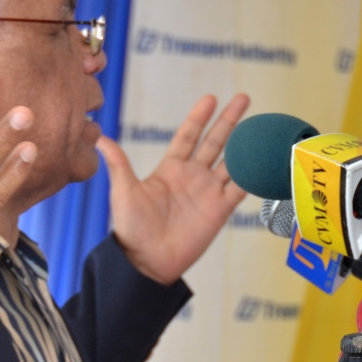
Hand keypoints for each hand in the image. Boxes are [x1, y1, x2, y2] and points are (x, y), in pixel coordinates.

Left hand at [98, 93, 249, 284]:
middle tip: (243, 98)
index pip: (188, 135)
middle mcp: (193, 177)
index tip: (211, 98)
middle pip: (215, 141)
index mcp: (170, 169)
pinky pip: (241, 188)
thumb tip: (98, 137)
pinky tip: (264, 158)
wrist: (148, 263)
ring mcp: (208, 192)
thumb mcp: (124, 192)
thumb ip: (119, 164)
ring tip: (259, 125)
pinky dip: (253, 174)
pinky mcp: (220, 210)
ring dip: (245, 143)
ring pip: (232, 161)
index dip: (199, 116)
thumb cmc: (133, 229)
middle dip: (229, 120)